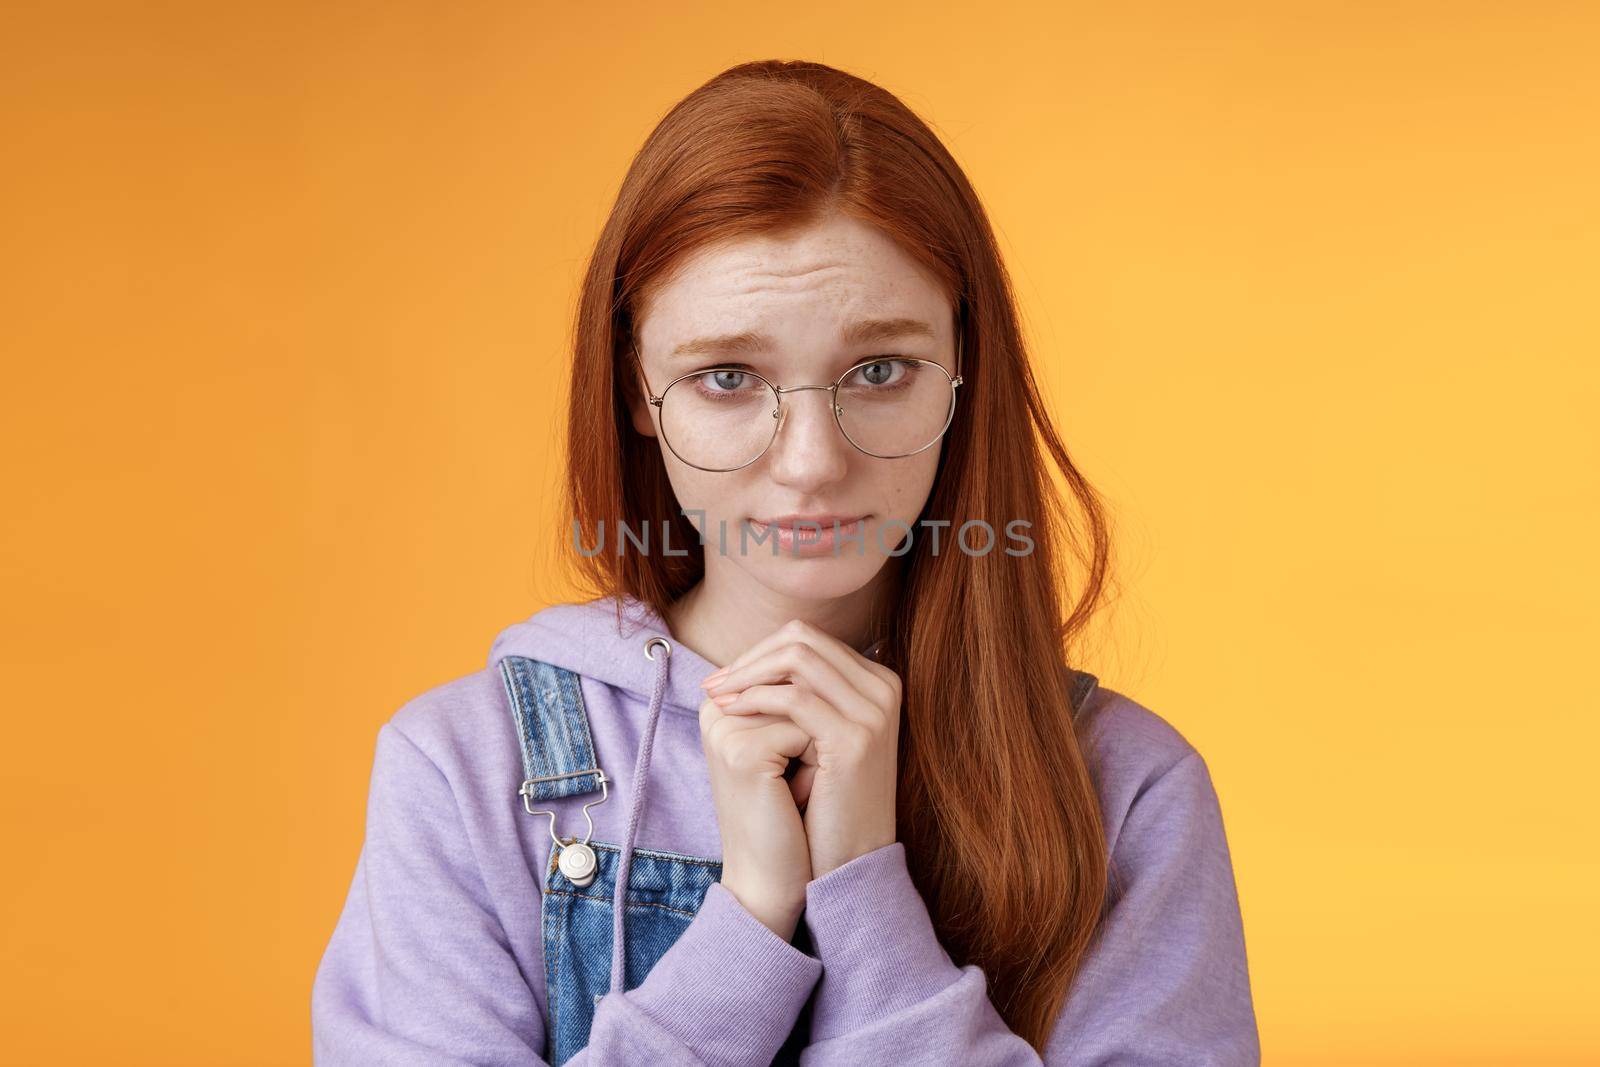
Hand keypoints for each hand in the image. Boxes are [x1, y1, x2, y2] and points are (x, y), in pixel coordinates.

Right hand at [698, 688, 813, 938]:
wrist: (773, 878)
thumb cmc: (791, 812)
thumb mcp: (793, 746)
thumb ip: (799, 696)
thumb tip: (828, 648)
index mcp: (723, 701)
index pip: (789, 664)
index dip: (818, 708)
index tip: (804, 755)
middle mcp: (716, 707)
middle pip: (797, 678)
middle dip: (818, 722)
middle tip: (805, 772)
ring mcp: (725, 727)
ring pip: (806, 701)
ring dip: (820, 742)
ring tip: (799, 784)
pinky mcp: (742, 751)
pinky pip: (806, 730)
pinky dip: (817, 765)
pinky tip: (795, 798)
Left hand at [700, 619, 900, 878]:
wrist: (848, 863)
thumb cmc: (827, 804)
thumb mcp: (818, 739)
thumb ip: (803, 694)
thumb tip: (752, 658)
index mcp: (877, 682)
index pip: (809, 640)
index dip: (760, 653)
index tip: (725, 677)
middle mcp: (883, 688)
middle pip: (803, 639)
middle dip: (752, 657)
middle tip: (715, 683)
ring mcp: (874, 711)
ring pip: (797, 658)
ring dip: (748, 674)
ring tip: (717, 698)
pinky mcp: (855, 739)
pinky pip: (794, 697)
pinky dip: (755, 699)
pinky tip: (731, 713)